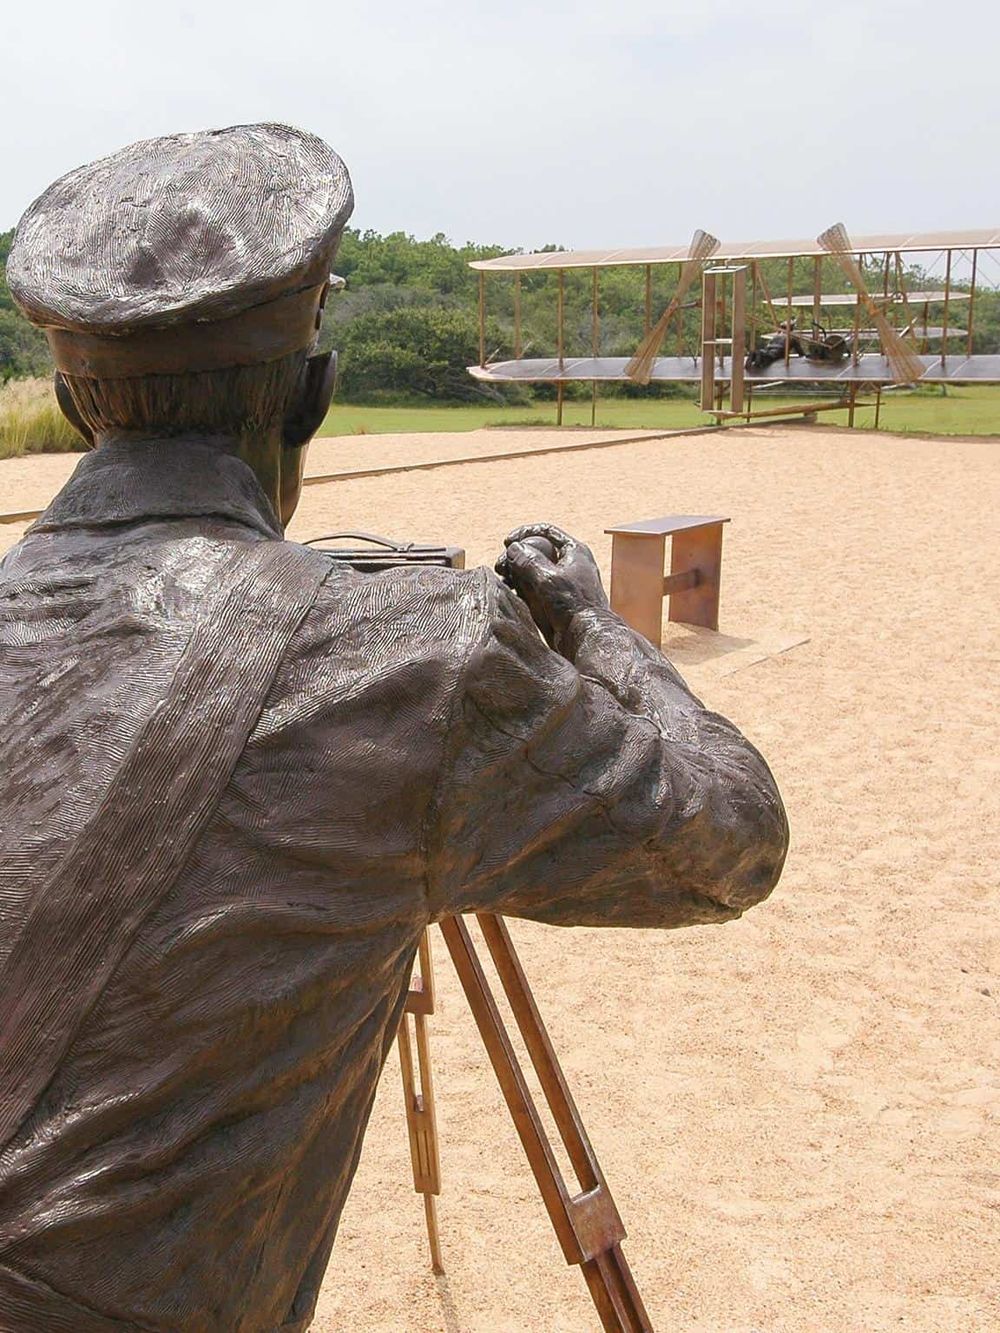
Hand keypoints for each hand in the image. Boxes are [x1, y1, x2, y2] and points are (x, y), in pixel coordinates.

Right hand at [495, 523, 609, 649]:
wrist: (587, 638)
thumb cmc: (575, 606)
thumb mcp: (548, 578)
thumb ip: (529, 560)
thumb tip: (513, 548)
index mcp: (574, 551)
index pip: (546, 531)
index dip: (524, 533)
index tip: (507, 542)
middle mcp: (568, 564)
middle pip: (536, 551)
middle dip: (515, 556)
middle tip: (500, 566)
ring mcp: (560, 582)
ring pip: (532, 570)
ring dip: (515, 572)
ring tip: (503, 580)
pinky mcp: (553, 600)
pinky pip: (533, 587)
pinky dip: (520, 587)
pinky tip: (510, 592)